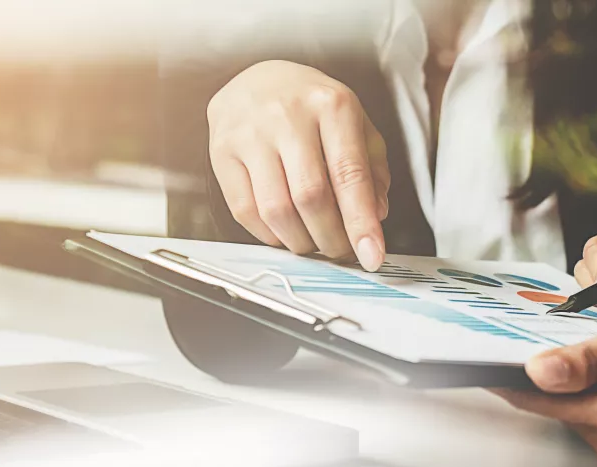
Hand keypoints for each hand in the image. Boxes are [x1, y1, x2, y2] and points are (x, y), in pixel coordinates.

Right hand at [207, 61, 390, 269]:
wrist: (260, 79)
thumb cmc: (315, 109)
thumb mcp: (357, 126)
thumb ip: (372, 171)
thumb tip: (375, 216)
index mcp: (331, 106)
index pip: (349, 175)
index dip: (361, 223)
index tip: (371, 256)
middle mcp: (288, 115)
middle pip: (311, 197)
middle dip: (331, 238)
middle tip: (342, 252)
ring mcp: (249, 132)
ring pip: (276, 209)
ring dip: (300, 242)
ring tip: (314, 243)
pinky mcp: (221, 151)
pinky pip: (245, 210)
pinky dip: (270, 235)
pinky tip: (285, 232)